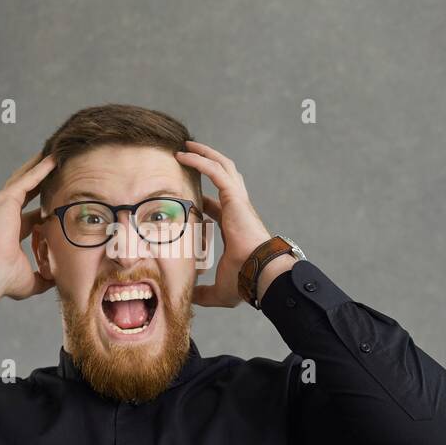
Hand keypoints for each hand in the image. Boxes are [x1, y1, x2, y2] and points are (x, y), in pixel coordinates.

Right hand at [0, 152, 56, 300]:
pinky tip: (53, 159)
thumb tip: (58, 281)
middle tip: (57, 167)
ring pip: (25, 179)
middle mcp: (5, 215)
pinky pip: (27, 179)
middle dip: (41, 180)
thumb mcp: (31, 281)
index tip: (59, 204)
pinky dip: (41, 169)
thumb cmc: (3, 279)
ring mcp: (4, 205)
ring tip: (56, 154)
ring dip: (41, 167)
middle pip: (26, 192)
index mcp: (9, 232)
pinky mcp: (6, 199)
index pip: (30, 216)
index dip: (45, 209)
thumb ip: (44, 278)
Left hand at [174, 140, 273, 306]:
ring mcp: (239, 201)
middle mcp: (238, 209)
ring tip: (185, 146)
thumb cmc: (246, 281)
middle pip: (224, 178)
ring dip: (204, 154)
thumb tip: (189, 297)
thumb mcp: (220, 290)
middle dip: (207, 164)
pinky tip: (184, 155)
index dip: (204, 200)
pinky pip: (216, 171)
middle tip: (188, 156)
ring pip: (222, 167)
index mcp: (235, 226)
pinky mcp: (235, 197)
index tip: (189, 197)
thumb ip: (203, 292)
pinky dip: (201, 160)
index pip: (219, 206)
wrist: (261, 274)